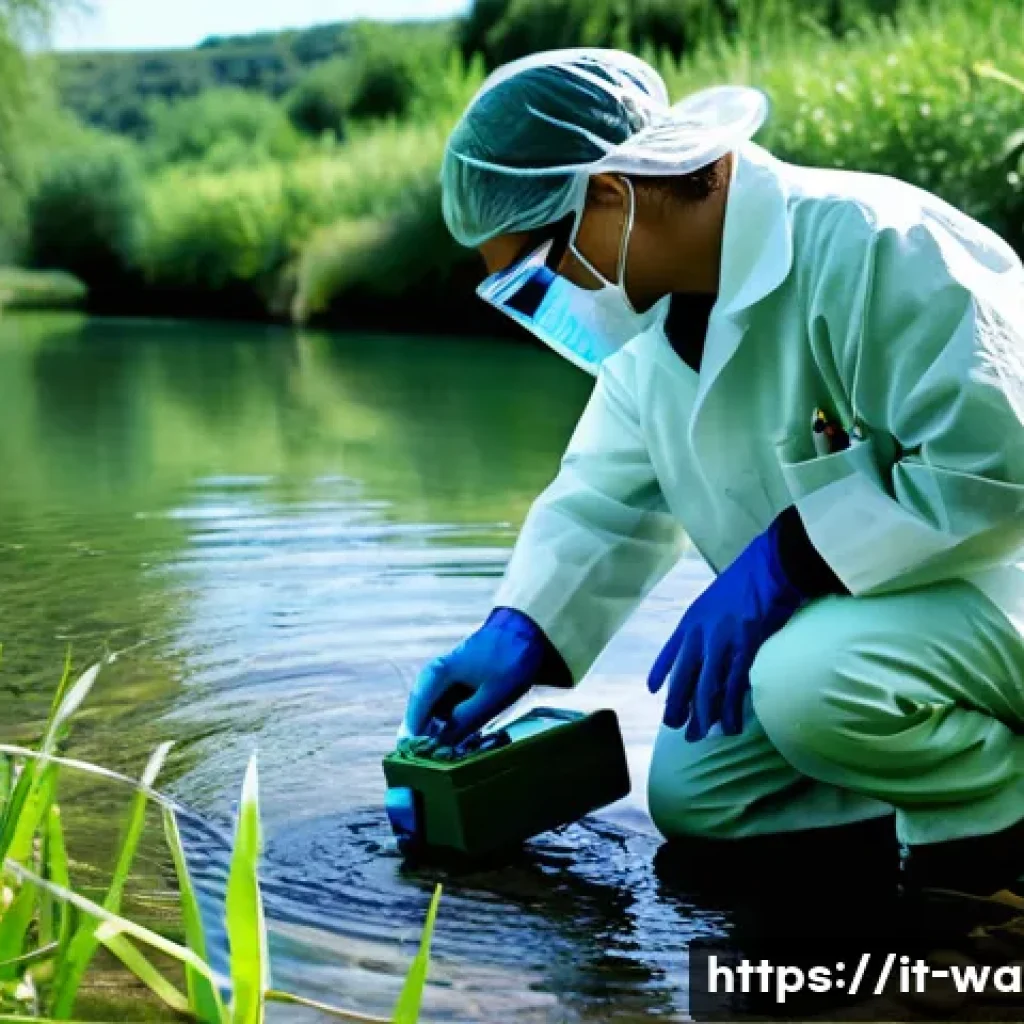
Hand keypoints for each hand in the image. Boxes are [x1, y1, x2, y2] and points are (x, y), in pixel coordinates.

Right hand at [401, 608, 548, 746]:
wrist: (526, 631)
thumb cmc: (508, 661)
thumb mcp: (491, 695)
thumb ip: (465, 718)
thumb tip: (442, 740)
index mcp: (438, 674)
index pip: (417, 711)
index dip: (414, 737)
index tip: (414, 758)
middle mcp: (434, 673)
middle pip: (421, 711)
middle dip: (424, 735)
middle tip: (428, 760)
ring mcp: (444, 674)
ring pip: (432, 708)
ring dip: (436, 728)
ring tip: (442, 751)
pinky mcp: (456, 678)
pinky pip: (443, 702)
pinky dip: (446, 718)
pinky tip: (456, 734)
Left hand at [648, 519, 805, 741]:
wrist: (770, 567)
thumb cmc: (748, 579)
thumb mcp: (715, 598)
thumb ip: (709, 622)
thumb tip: (711, 644)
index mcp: (691, 620)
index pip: (669, 652)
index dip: (660, 672)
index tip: (652, 690)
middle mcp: (699, 634)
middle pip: (683, 678)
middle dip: (678, 706)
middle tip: (676, 728)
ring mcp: (720, 643)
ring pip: (706, 689)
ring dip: (703, 716)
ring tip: (701, 735)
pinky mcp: (744, 650)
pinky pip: (733, 688)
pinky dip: (730, 710)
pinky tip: (730, 726)